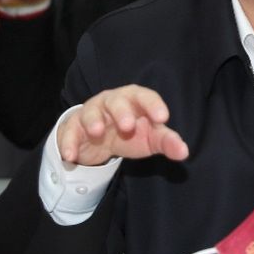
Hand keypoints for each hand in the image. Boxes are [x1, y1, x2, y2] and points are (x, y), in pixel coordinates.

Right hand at [57, 84, 189, 166]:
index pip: (145, 96)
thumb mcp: (150, 138)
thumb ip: (167, 142)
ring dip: (93, 121)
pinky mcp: (73, 127)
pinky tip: (70, 157)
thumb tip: (184, 151)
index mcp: (135, 101)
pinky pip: (70, 132)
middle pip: (116, 100)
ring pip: (90, 111)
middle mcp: (112, 102)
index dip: (153, 104)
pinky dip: (69, 144)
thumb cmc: (131, 133)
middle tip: (128, 126)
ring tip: (97, 133)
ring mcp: (91, 112)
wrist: (99, 140)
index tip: (162, 117)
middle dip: (121, 111)